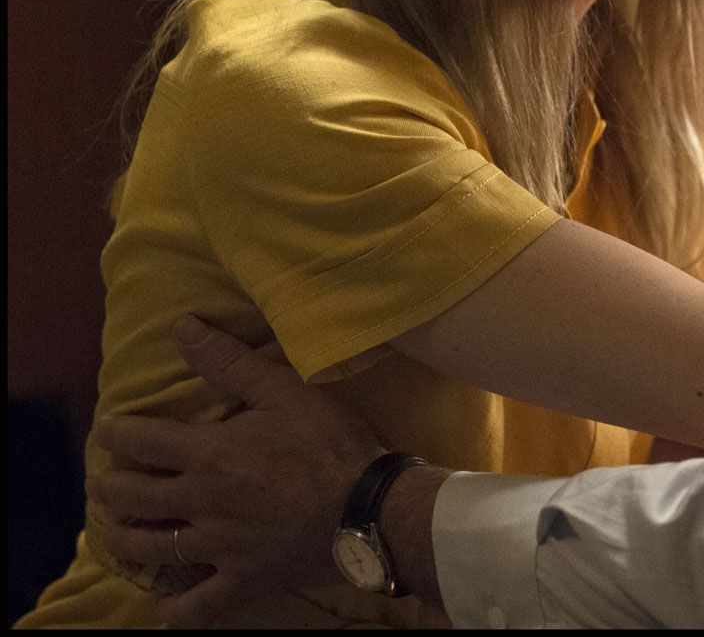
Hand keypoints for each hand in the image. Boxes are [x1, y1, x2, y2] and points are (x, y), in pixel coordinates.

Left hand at [89, 316, 388, 626]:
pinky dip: (179, 611)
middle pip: (135, 498)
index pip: (141, 441)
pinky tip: (166, 610)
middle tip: (104, 480)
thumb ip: (230, 362)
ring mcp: (218, 546)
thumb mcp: (286, 389)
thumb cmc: (329, 442)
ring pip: (154, 548)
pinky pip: (201, 604)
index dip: (116, 432)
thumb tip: (182, 328)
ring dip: (127, 537)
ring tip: (118, 529)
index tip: (106, 428)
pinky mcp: (243, 578)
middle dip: (111, 486)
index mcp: (208, 454)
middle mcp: (200, 502)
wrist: (368, 509)